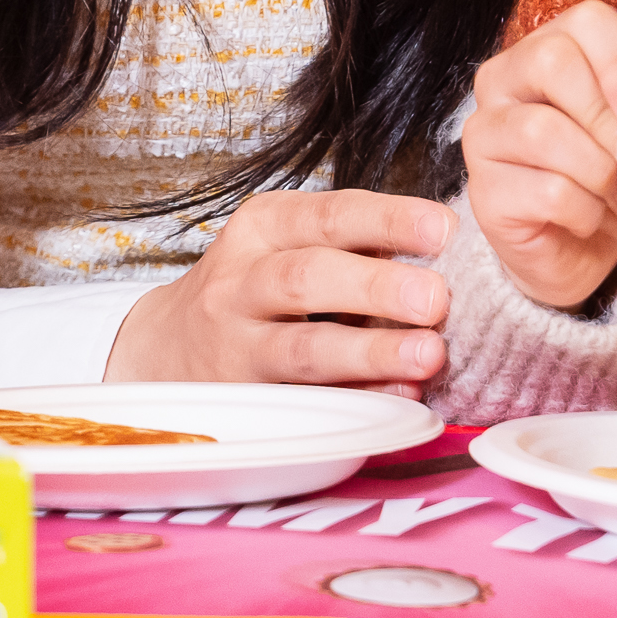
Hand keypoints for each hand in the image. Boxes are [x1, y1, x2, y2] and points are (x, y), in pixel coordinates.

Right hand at [103, 189, 455, 391]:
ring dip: (370, 352)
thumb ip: (354, 243)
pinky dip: (358, 400)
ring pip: (303, 347)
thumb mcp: (286, 244)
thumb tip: (450, 243)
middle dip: (377, 287)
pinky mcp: (245, 400)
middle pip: (308, 277)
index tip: (445, 228)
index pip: (329, 215)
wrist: (166, 348)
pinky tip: (400, 398)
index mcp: (263, 227)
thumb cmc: (254, 288)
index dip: (388, 220)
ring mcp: (237, 344)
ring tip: (427, 354)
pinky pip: (305, 402)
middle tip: (438, 298)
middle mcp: (241, 280)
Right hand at [463, 0, 616, 308]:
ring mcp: (484, 133)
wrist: (585, 250)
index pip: (585, 23)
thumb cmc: (614, 181)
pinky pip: (546, 190)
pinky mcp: (482, 190)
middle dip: (607, 115)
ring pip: (544, 130)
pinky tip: (587, 218)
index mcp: (550, 51)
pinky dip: (584, 211)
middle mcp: (504, 81)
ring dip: (599, 169)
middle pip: (552, 61)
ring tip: (612, 191)